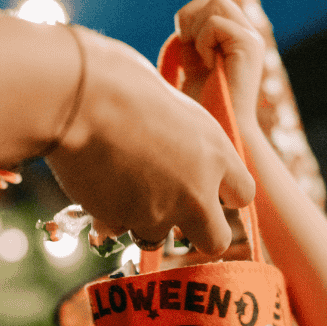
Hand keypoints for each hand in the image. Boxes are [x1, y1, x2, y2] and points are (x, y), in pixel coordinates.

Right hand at [44, 26, 253, 253]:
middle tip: (174, 217)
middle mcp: (196, 190)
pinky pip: (117, 228)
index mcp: (216, 152)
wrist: (83, 99)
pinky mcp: (124, 221)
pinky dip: (107, 216)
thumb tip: (177, 150)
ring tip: (118, 185)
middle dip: (197, 233)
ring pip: (156, 235)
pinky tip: (95, 185)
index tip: (206, 188)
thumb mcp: (171, 106)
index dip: (223, 195)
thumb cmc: (123, 85)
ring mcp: (160, 212)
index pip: (243, 194)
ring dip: (140, 219)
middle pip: (215, 240)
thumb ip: (184, 139)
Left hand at [175, 0, 265, 135]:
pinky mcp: (248, 45)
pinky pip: (215, 24)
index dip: (191, 16)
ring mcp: (251, 38)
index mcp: (237, 39)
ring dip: (197, 29)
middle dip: (190, 17)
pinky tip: (208, 65)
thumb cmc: (206, 109)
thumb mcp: (194, 69)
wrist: (224, 132)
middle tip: (185, 45)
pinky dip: (203, 43)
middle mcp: (248, 35)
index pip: (213, 4)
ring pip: (216, 3)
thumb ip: (192, 44)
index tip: (183, 44)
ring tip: (199, 58)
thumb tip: (183, 22)